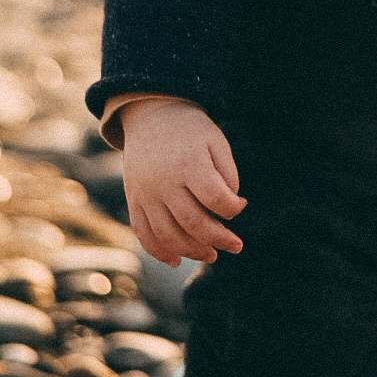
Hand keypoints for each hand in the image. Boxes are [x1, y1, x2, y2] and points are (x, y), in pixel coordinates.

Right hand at [121, 98, 246, 266]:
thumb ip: (227, 174)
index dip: (233, 208)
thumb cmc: (191, 131)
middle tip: (236, 246)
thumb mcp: (216, 141)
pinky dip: (159, 252)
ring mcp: (145, 194)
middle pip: (192, 222)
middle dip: (218, 239)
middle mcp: (164, 182)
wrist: (151, 116)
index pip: (215, 198)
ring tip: (212, 255)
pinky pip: (144, 234)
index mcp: (189, 164)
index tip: (242, 204)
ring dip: (192, 251)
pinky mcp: (134, 201)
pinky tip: (177, 260)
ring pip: (168, 235)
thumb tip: (232, 208)